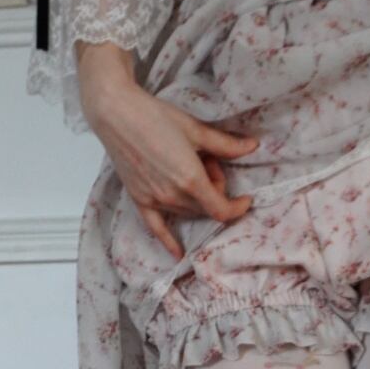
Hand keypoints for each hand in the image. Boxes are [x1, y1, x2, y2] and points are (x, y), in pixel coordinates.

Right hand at [76, 42, 258, 258]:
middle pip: (206, 208)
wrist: (116, 114)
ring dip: (197, 199)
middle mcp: (173, 196)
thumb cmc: (156, 117)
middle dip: (215, 190)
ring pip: (187, 213)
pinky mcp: (140, 200)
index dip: (238, 208)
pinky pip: (157, 228)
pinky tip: (178, 254)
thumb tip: (252, 147)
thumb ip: (225, 144)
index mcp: (191, 180)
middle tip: (207, 160)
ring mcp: (155, 201)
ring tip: (189, 166)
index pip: (222, 210)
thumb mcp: (195, 129)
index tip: (245, 199)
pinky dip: (169, 242)